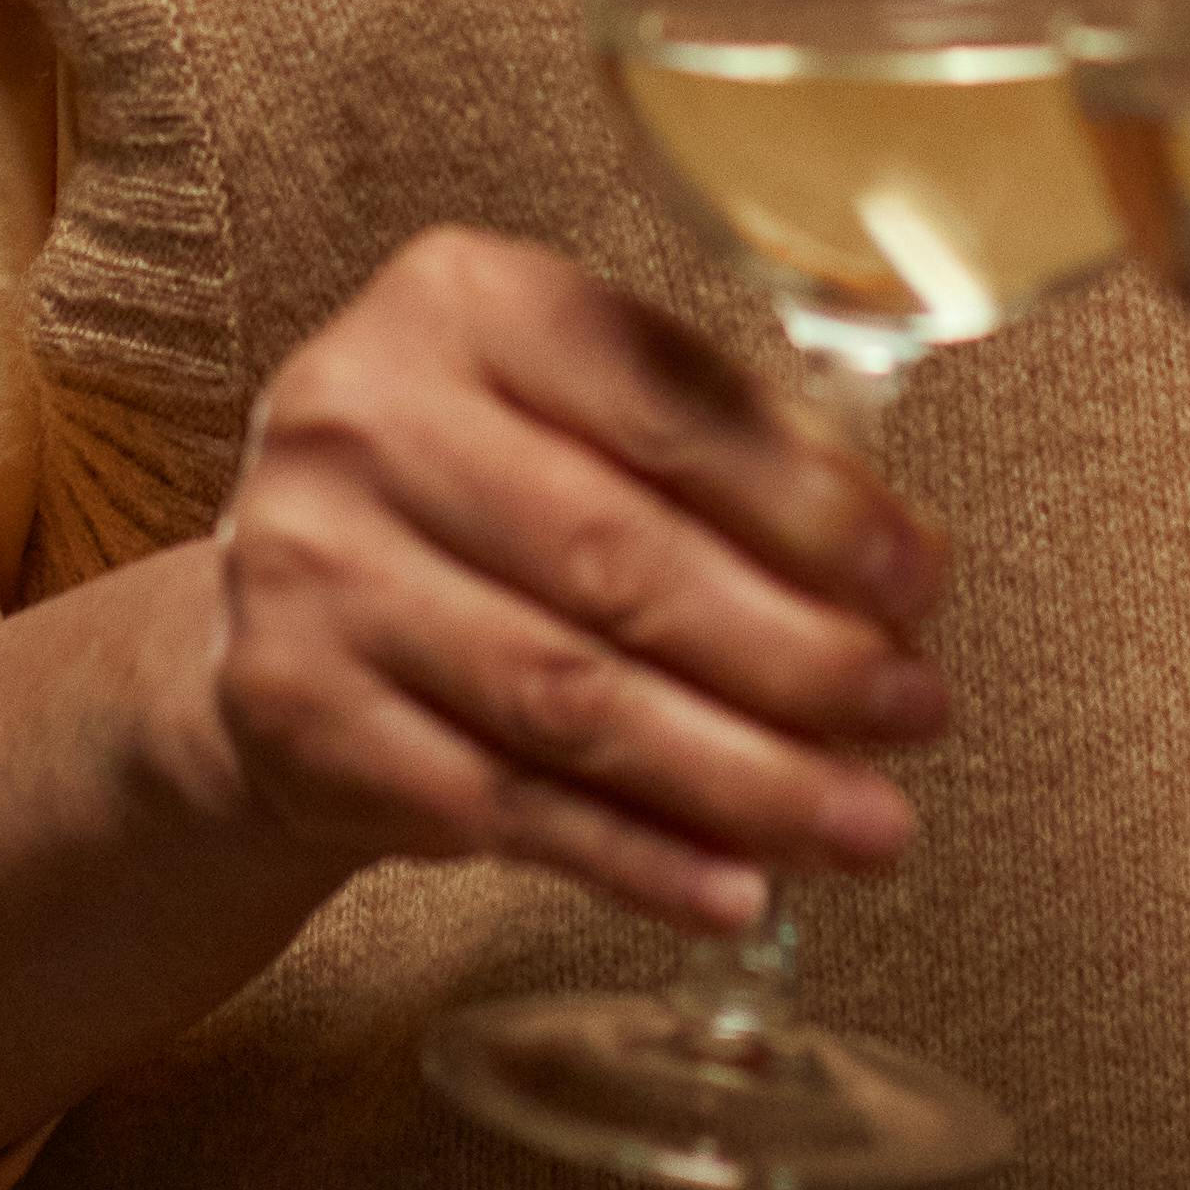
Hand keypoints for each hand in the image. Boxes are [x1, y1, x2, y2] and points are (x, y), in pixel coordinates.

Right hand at [138, 224, 951, 938]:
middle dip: (796, 654)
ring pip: (568, 697)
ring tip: (866, 824)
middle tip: (916, 713)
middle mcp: (362, 416)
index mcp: (458, 301)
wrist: (269, 607)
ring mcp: (312, 567)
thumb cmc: (475, 497)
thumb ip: (723, 460)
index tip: (920, 580)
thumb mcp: (574, 417)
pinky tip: (738, 888)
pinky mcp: (294, 710)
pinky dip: (638, 858)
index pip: (658, 396)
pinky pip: (501, 805)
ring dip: (742, 778)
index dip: (807, 499)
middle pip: (617, 559)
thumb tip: (900, 574)